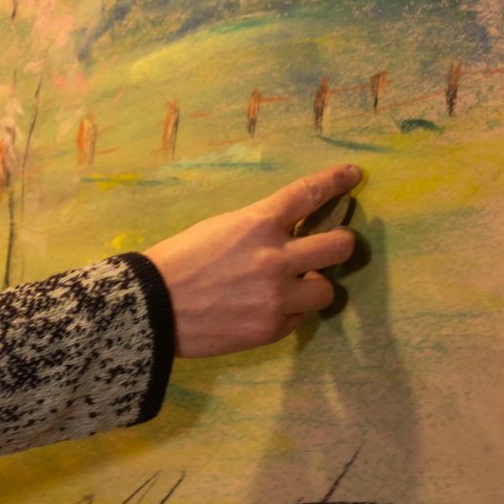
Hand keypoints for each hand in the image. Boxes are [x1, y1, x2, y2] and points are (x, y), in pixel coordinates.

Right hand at [143, 164, 361, 358]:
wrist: (150, 308)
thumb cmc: (177, 261)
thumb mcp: (217, 228)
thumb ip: (258, 230)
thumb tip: (290, 237)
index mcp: (257, 223)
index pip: (308, 193)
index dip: (335, 181)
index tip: (353, 175)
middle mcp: (276, 258)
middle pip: (339, 245)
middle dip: (340, 243)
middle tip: (330, 247)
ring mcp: (278, 296)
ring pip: (327, 289)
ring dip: (313, 285)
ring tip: (293, 288)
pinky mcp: (273, 328)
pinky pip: (299, 318)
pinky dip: (287, 312)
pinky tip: (262, 309)